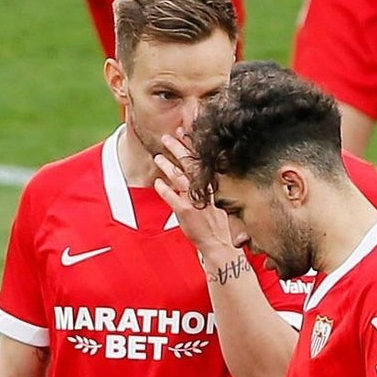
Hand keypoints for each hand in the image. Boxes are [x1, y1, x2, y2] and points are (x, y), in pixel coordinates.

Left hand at [152, 137, 233, 257]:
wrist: (218, 244)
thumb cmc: (217, 225)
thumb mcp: (218, 201)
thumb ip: (207, 187)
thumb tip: (197, 174)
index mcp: (212, 185)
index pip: (201, 160)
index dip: (191, 145)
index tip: (184, 132)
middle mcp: (204, 190)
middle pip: (189, 164)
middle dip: (177, 148)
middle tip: (167, 137)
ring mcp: (195, 199)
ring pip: (179, 178)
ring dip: (167, 166)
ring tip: (157, 157)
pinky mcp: (185, 211)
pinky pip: (171, 197)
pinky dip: (163, 189)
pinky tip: (157, 182)